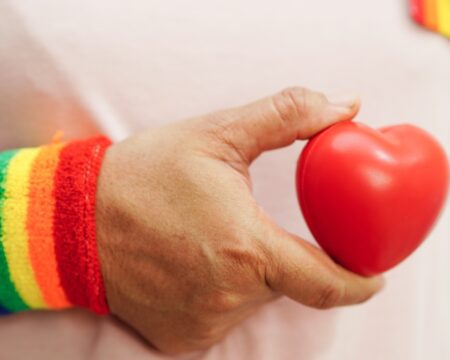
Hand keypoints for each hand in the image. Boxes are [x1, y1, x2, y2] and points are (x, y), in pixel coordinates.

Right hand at [95, 87, 383, 353]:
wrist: (74, 218)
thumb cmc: (144, 175)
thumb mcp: (218, 134)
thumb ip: (288, 117)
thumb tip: (344, 105)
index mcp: (246, 250)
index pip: (327, 284)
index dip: (358, 282)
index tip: (371, 276)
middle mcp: (228, 295)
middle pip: (286, 283)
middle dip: (280, 255)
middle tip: (246, 223)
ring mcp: (203, 321)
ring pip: (253, 298)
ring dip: (247, 271)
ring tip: (208, 238)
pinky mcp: (181, 337)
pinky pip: (222, 315)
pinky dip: (221, 290)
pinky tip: (191, 263)